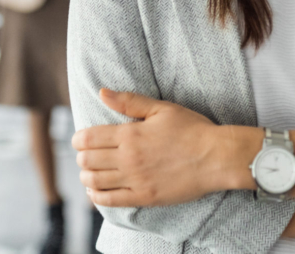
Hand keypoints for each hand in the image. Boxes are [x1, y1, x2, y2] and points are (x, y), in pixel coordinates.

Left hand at [73, 89, 231, 207]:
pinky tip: (95, 192)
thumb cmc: (192, 129)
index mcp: (130, 134)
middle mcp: (128, 158)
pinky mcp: (145, 197)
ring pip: (95, 182)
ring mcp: (136, 180)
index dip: (77, 139)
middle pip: (87, 161)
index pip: (88, 138)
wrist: (216, 157)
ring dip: (86, 177)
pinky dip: (97, 197)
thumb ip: (129, 101)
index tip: (80, 140)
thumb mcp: (161, 108)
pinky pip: (111, 201)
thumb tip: (102, 92)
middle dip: (81, 158)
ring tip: (89, 173)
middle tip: (86, 155)